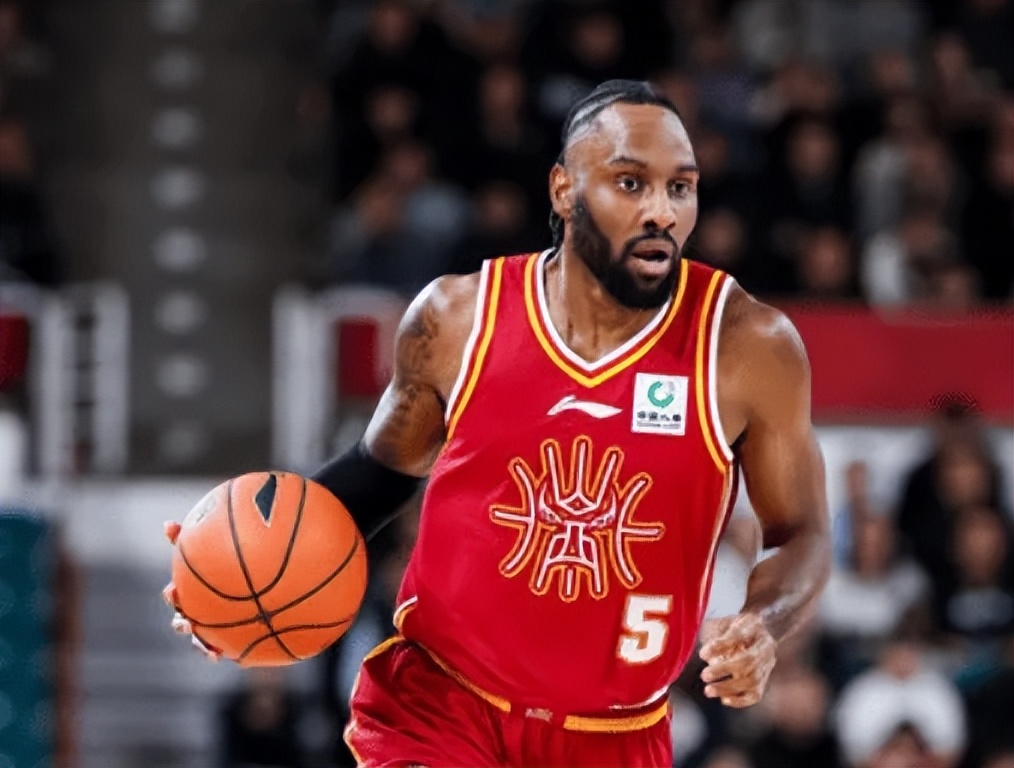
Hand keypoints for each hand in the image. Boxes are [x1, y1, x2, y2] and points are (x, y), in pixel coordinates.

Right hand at [163, 520, 221, 661]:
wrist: (256, 588)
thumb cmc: (227, 560)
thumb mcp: (214, 546)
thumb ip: (196, 539)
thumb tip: (167, 524)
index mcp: (190, 590)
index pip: (174, 594)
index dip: (172, 595)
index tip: (174, 592)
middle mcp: (195, 610)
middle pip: (181, 621)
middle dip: (181, 625)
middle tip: (187, 624)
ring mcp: (208, 626)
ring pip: (199, 640)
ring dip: (199, 645)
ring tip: (208, 650)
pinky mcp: (224, 638)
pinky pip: (221, 648)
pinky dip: (219, 652)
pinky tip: (226, 654)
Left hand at [698, 612, 776, 707]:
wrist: (764, 633)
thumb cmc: (738, 628)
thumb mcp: (726, 620)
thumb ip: (713, 631)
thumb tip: (701, 650)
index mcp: (753, 626)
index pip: (737, 635)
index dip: (720, 646)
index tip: (703, 654)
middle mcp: (764, 647)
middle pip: (748, 661)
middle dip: (724, 670)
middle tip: (704, 675)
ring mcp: (766, 666)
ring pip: (752, 680)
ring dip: (728, 688)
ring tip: (708, 690)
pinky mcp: (763, 681)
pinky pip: (755, 694)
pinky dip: (740, 700)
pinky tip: (724, 700)